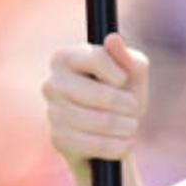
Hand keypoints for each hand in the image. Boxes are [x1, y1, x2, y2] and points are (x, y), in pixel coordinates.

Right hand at [43, 32, 149, 169]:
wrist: (113, 137)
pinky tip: (122, 143)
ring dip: (127, 127)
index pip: (97, 58)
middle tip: (132, 109)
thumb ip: (127, 58)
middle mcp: (52, 84)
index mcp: (65, 58)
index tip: (123, 81)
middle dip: (128, 105)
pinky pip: (97, 145)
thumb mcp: (133, 76)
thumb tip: (113, 39)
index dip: (120, 74)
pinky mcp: (59, 140)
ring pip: (102, 122)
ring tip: (129, 126)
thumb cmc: (123, 99)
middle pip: (102, 95)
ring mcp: (53, 113)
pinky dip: (118, 146)